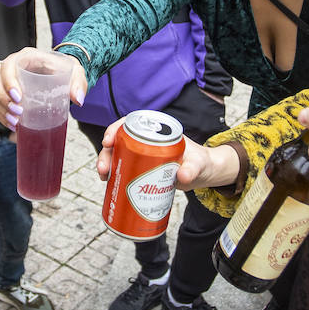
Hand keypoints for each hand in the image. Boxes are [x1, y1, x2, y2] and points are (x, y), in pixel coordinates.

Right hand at [0, 47, 86, 130]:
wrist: (61, 73)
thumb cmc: (65, 70)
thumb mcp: (75, 73)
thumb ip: (78, 83)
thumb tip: (77, 99)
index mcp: (26, 56)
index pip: (8, 64)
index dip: (9, 81)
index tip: (19, 98)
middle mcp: (11, 65)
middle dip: (2, 97)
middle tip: (17, 112)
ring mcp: (5, 78)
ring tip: (15, 122)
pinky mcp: (3, 91)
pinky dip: (0, 114)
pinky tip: (12, 124)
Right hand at [93, 125, 237, 191]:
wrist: (204, 174)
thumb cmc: (202, 163)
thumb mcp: (199, 165)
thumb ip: (193, 169)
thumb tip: (182, 176)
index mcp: (158, 131)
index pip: (131, 124)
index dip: (115, 129)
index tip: (108, 142)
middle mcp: (146, 141)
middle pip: (120, 142)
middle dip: (107, 153)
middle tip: (104, 169)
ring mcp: (142, 155)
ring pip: (118, 156)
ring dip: (107, 165)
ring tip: (104, 178)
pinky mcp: (142, 169)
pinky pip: (123, 169)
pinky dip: (114, 176)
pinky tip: (108, 185)